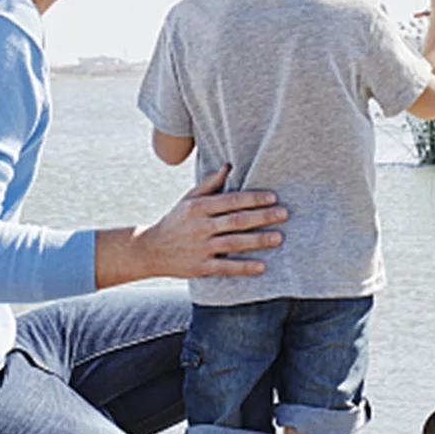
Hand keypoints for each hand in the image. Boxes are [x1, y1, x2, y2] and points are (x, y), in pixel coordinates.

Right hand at [94, 167, 286, 286]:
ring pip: (234, 243)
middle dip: (262, 217)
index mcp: (198, 207)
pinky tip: (261, 266)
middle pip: (236, 221)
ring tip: (279, 237)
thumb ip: (209, 184)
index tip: (273, 197)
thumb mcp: (188, 199)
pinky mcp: (200, 267)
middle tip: (284, 214)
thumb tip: (229, 166)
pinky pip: (225, 267)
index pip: (230, 201)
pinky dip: (244, 267)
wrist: (149, 250)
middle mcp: (200, 227)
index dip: (253, 199)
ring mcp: (200, 248)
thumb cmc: (175, 221)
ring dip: (258, 240)